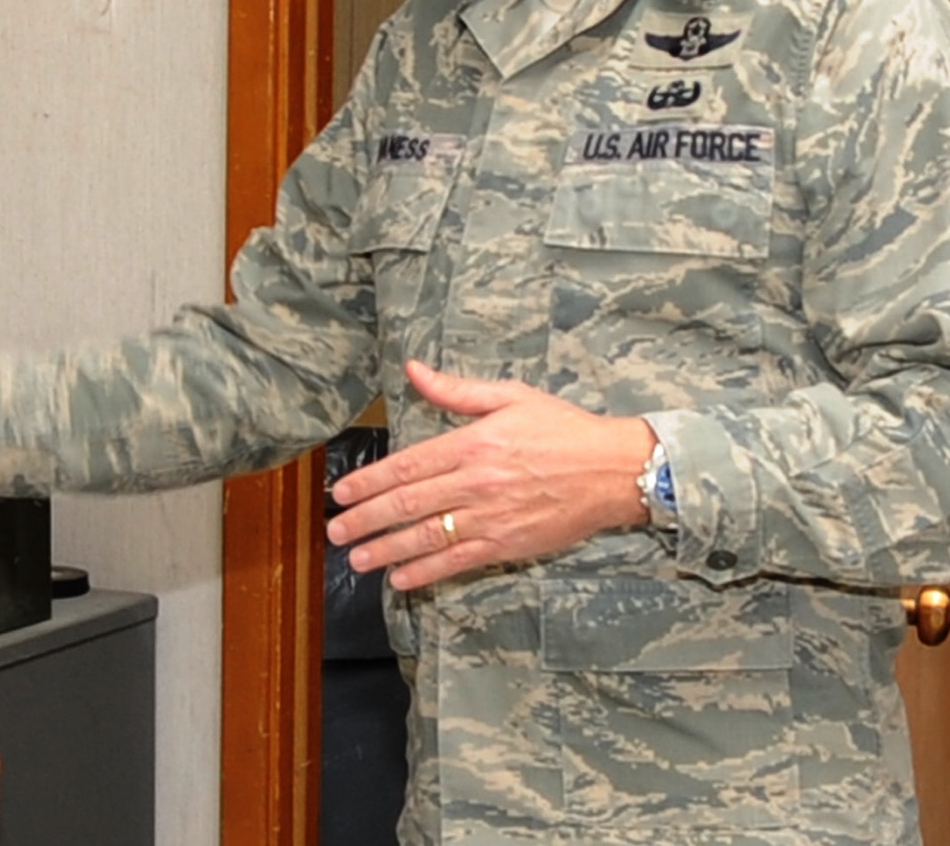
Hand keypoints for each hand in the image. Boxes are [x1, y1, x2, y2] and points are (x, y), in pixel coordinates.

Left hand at [325, 361, 653, 589]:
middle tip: (335, 531)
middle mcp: (477, 483)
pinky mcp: (508, 545)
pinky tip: (400, 578)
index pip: (408, 465)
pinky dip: (426, 572)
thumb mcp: (510, 396)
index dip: (370, 481)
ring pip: (427, 537)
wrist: (614, 470)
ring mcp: (492, 518)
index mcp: (474, 444)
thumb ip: (456, 390)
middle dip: (366, 519)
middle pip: (409, 504)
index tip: (341, 491)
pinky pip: (459, 561)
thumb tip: (412, 370)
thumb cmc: (563, 429)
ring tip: (356, 559)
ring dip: (386, 550)